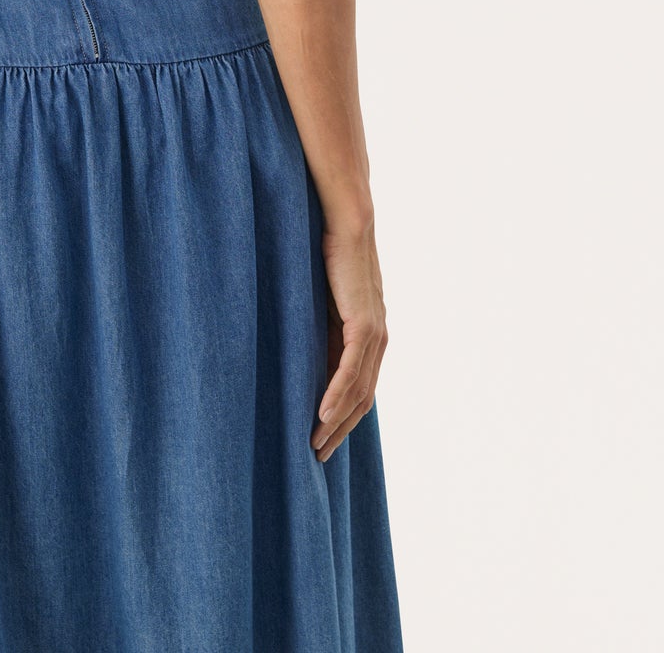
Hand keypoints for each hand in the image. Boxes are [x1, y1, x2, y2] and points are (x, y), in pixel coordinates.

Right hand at [311, 221, 388, 461]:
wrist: (347, 217)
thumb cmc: (329, 249)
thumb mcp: (321, 297)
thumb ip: (318, 324)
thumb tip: (296, 350)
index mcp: (368, 333)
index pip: (358, 387)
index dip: (341, 417)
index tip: (320, 440)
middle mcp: (378, 337)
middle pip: (362, 398)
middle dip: (340, 430)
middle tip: (317, 456)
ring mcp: (374, 331)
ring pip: (358, 390)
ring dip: (336, 421)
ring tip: (316, 445)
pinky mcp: (364, 322)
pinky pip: (351, 369)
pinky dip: (336, 395)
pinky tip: (321, 415)